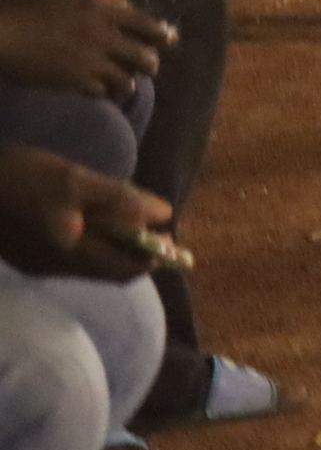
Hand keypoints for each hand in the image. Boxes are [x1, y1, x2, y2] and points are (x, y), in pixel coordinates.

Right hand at [0, 0, 177, 99]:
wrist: (4, 33)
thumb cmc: (36, 3)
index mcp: (105, 11)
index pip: (148, 26)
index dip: (162, 35)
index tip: (169, 40)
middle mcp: (103, 37)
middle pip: (144, 58)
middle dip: (149, 64)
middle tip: (148, 67)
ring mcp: (90, 61)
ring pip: (126, 80)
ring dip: (126, 82)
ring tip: (122, 82)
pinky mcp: (75, 81)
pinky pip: (102, 92)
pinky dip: (104, 92)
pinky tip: (100, 89)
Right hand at [0, 143, 173, 281]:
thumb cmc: (21, 178)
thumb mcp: (75, 180)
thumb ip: (121, 199)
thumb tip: (165, 214)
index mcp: (72, 254)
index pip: (127, 270)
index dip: (154, 255)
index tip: (171, 235)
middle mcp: (56, 268)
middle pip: (109, 269)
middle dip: (135, 249)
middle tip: (151, 221)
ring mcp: (38, 263)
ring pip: (89, 262)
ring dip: (113, 244)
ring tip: (125, 214)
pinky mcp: (25, 254)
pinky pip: (70, 255)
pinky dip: (90, 240)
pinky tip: (91, 216)